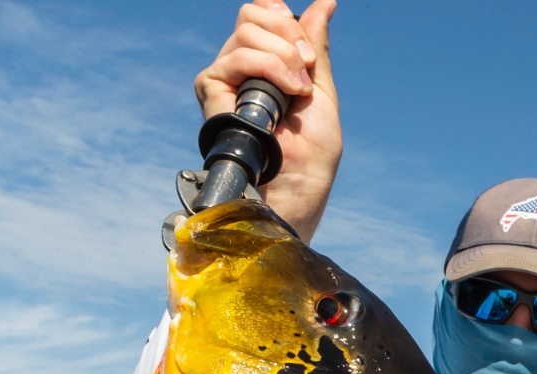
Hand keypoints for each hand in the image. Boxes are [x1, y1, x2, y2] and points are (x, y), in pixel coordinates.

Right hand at [194, 0, 341, 239]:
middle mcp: (240, 68)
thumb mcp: (321, 92)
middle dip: (289, 35)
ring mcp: (224, 78)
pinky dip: (269, 69)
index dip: (285, 19)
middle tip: (305, 72)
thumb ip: (316, 47)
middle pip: (252, 13)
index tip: (308, 55)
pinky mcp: (211, 91)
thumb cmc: (311, 157)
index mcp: (265, 65)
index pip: (263, 11)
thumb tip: (325, 2)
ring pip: (247, 30)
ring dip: (284, 57)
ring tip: (296, 92)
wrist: (297, 191)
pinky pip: (237, 57)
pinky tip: (285, 96)